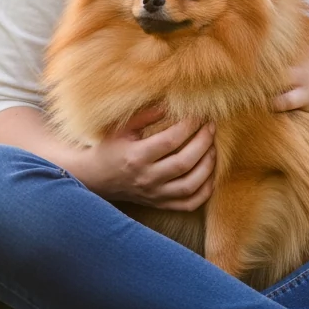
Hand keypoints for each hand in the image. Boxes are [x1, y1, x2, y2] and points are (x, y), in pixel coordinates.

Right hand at [70, 107, 215, 211]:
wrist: (96, 179)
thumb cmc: (109, 148)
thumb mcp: (121, 128)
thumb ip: (145, 116)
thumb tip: (170, 105)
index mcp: (136, 157)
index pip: (169, 141)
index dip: (188, 126)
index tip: (198, 114)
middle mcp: (147, 178)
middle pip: (184, 163)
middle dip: (203, 143)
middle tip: (211, 127)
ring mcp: (155, 194)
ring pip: (190, 186)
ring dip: (208, 166)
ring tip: (213, 148)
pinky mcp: (161, 204)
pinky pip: (189, 204)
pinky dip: (205, 191)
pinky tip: (210, 173)